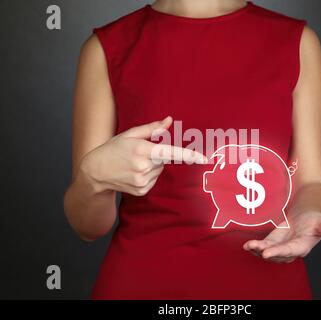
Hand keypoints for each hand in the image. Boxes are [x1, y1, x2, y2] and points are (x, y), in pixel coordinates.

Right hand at [79, 116, 206, 195]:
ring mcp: (142, 181)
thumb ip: (152, 128)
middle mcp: (144, 167)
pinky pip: (154, 180)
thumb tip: (169, 121)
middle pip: (165, 160)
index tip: (204, 158)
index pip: (171, 152)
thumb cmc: (113, 148)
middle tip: (139, 153)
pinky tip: (134, 173)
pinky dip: (148, 175)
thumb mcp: (130, 134)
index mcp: (142, 150)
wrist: (95, 172)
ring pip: (160, 170)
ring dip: (152, 166)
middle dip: (157, 155)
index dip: (189, 155)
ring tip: (134, 164)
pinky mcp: (142, 190)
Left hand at [243, 211, 320, 262]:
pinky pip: (264, 247)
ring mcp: (281, 247)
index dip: (278, 252)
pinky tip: (247, 245)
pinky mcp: (274, 243)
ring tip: (248, 246)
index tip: (267, 253)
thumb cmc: (316, 219)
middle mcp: (291, 250)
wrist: (308, 217)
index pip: (290, 250)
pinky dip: (255, 247)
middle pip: (277, 253)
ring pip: (269, 252)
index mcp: (303, 245)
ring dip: (258, 250)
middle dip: (266, 252)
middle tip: (255, 248)